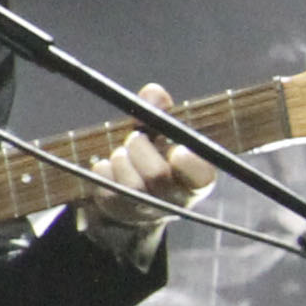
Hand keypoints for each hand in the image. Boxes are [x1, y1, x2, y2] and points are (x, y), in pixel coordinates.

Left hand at [72, 88, 214, 243]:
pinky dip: (104, 169)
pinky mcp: (117, 211)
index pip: (201, 178)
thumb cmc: (156, 156)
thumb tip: (153, 94)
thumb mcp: (164, 133)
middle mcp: (174, 201)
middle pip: (156, 176)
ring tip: (124, 153)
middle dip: (140, 148)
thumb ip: (162, 110)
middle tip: (135, 137)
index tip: (177, 150)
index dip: (190, 166)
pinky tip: (111, 167)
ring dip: (122, 158)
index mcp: (196, 180)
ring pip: (129, 184)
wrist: (135, 196)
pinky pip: (106, 186)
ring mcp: (145, 211)